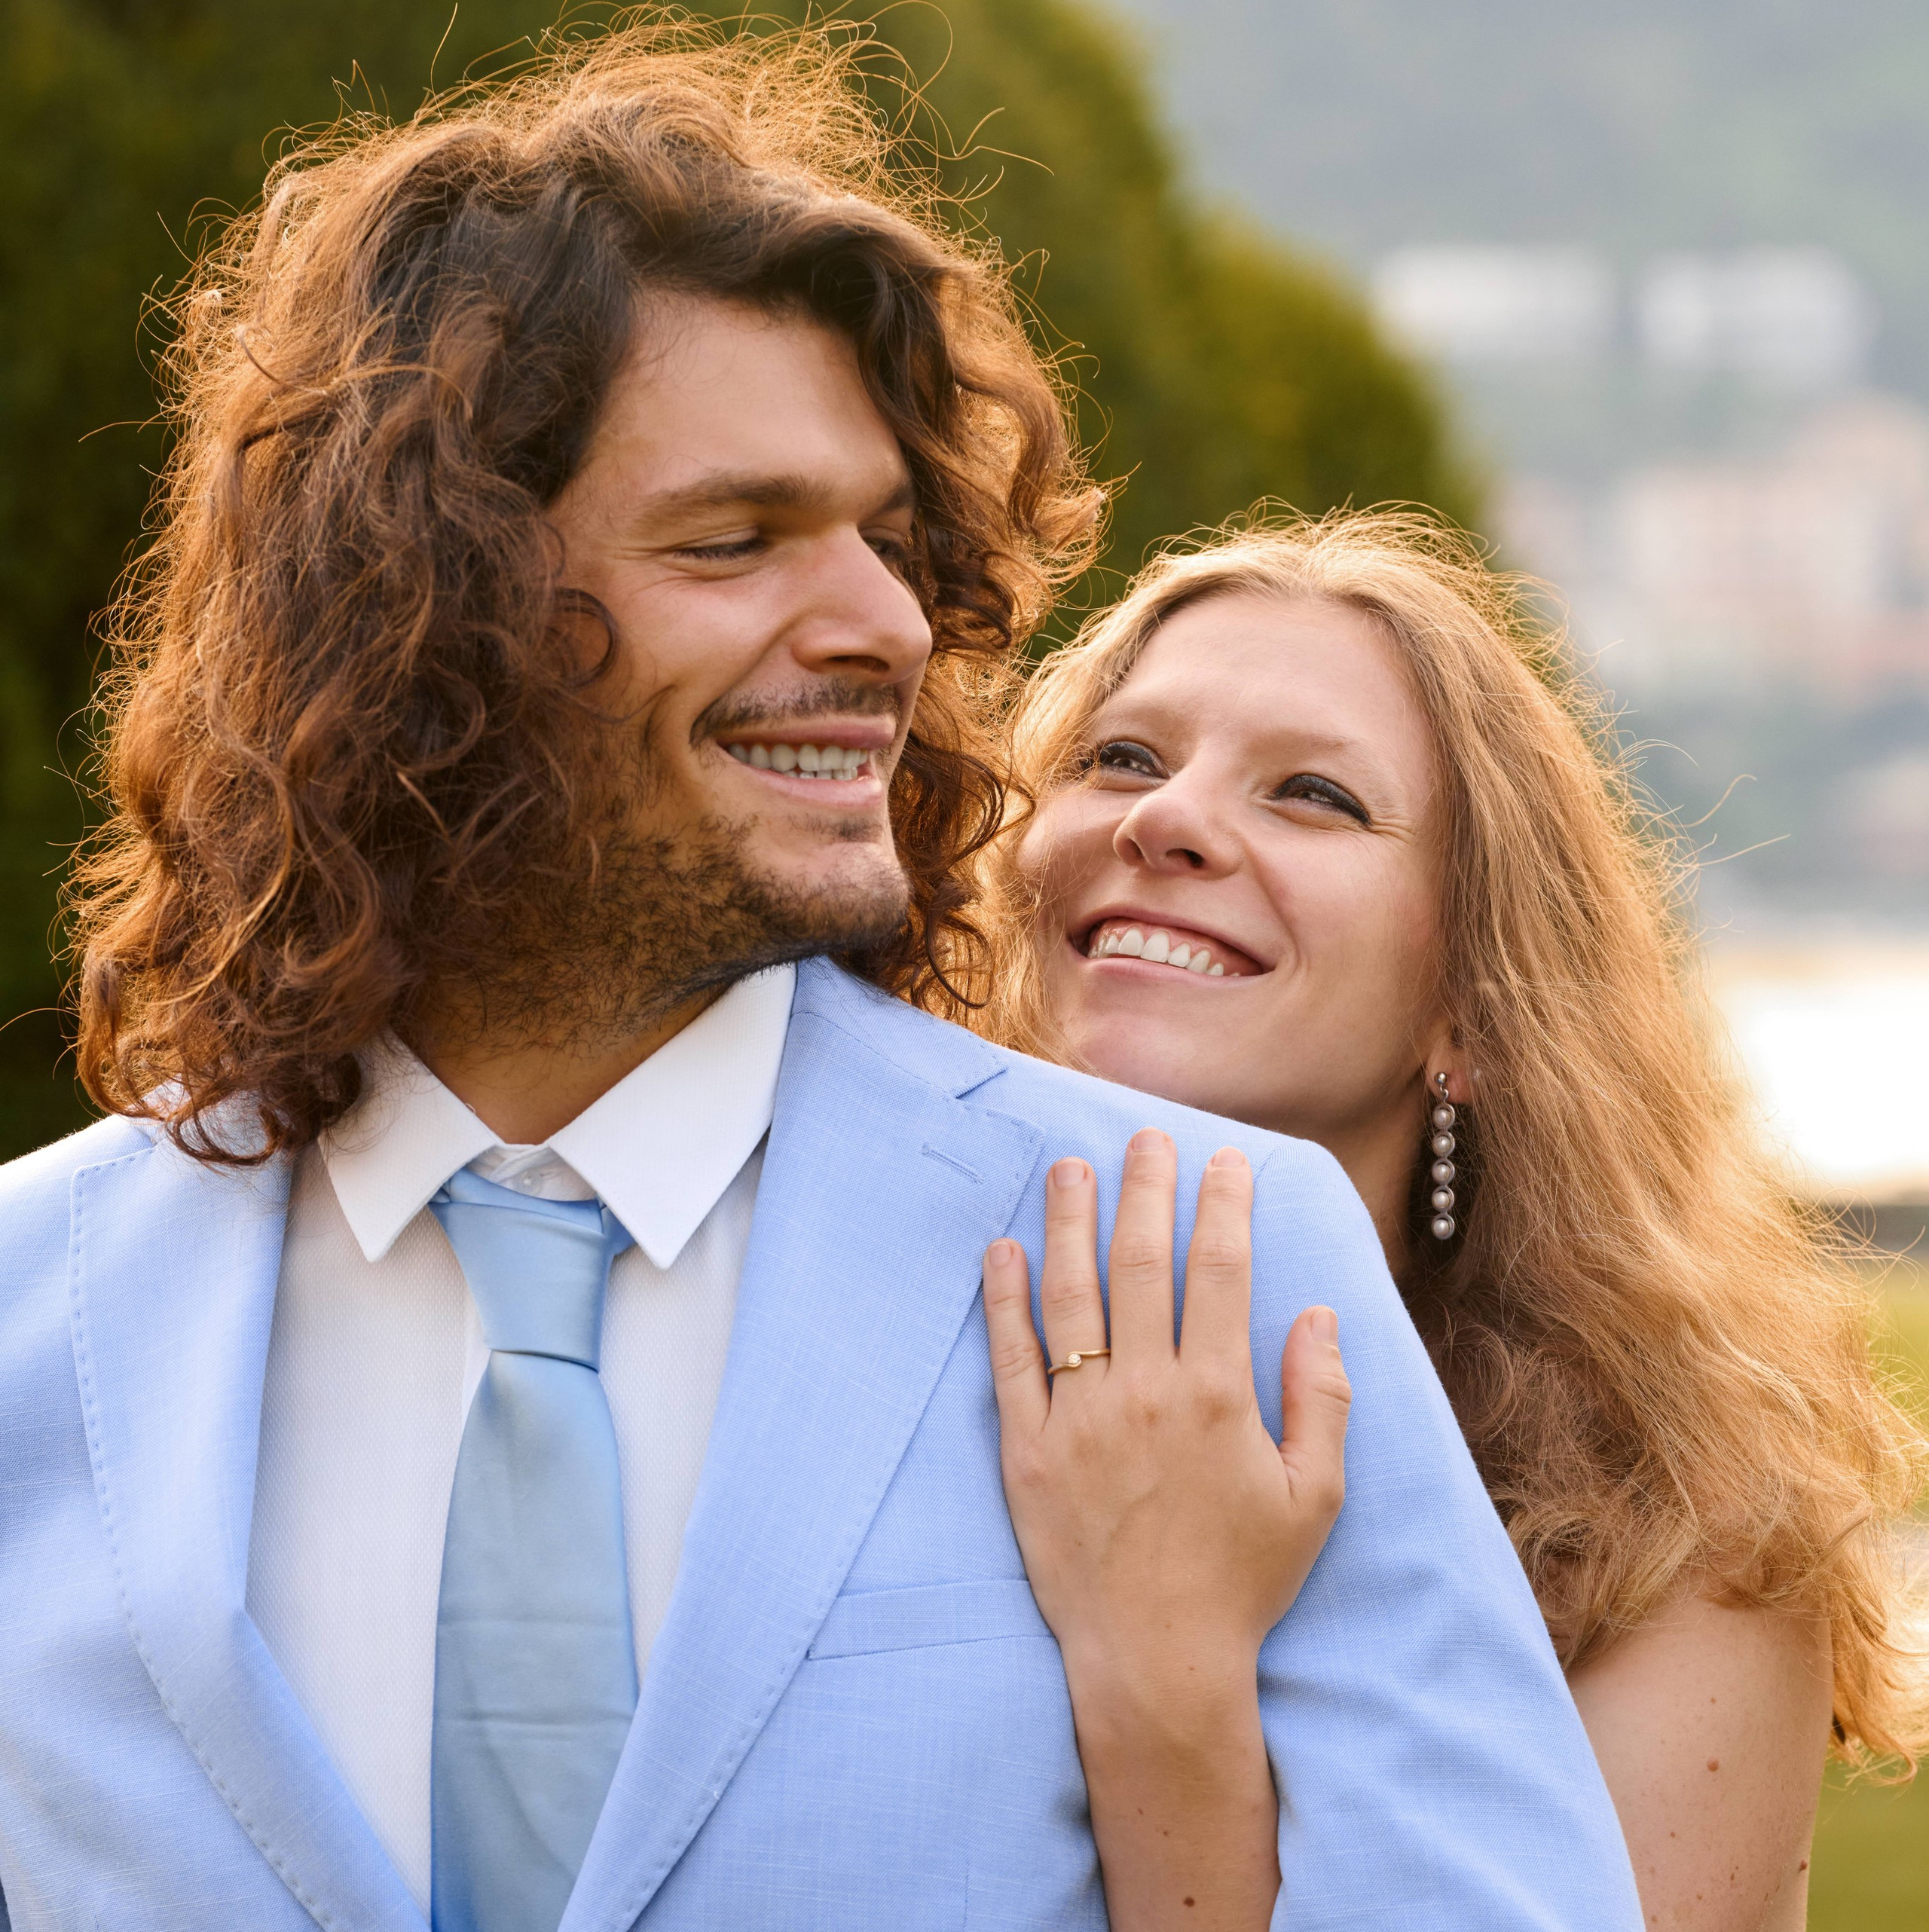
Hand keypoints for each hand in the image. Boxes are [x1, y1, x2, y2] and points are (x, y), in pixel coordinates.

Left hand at [982, 1129, 1350, 1701]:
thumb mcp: (1313, 1497)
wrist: (1156, 1662)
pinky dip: (1004, 1300)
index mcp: (1217, 1397)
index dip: (1224, 1207)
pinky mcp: (1026, 1450)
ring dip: (1070, 1222)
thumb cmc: (1243, 1581)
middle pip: (1142, 1264)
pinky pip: (1010, 1359)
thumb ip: (1322, 1399)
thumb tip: (1320, 1314)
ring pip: (1070, 1296)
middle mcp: (1145, 1393)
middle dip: (1147, 1189)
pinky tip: (1001, 1250)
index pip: (1221, 1273)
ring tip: (1069, 1167)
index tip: (1225, 1161)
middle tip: (1147, 1137)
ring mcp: (1078, 1419)